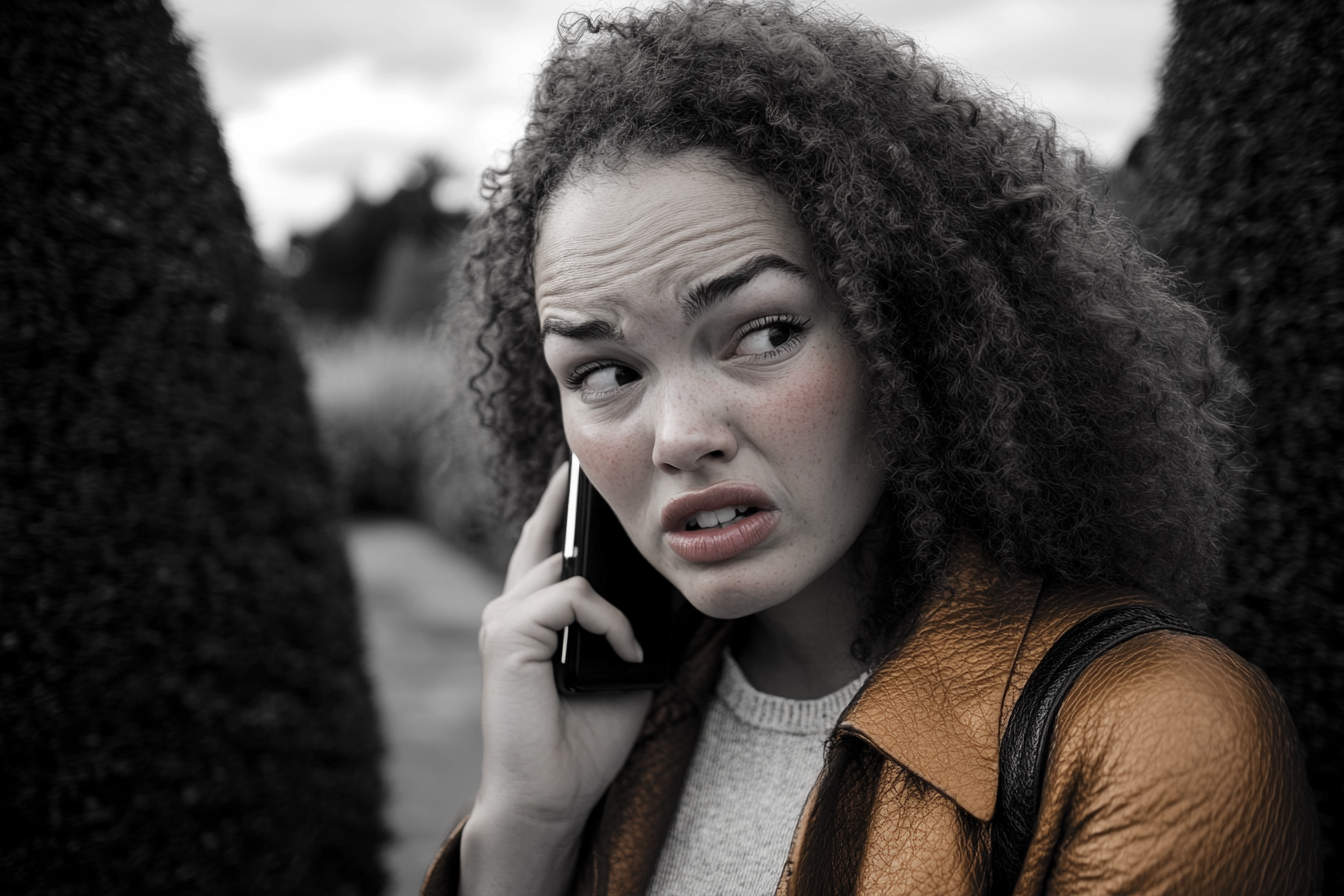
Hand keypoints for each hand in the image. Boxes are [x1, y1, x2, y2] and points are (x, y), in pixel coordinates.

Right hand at [461, 464, 652, 895]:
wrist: (553, 795)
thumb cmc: (587, 738)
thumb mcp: (624, 663)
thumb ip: (633, 619)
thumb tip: (671, 576)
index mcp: (533, 616)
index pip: (545, 545)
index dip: (560, 507)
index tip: (578, 472)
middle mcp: (509, 610)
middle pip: (546, 537)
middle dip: (572, 506)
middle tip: (589, 472)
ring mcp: (502, 620)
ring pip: (566, 567)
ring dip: (614, 600)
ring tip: (634, 642)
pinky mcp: (506, 636)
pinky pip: (569, 597)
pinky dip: (608, 620)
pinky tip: (625, 652)